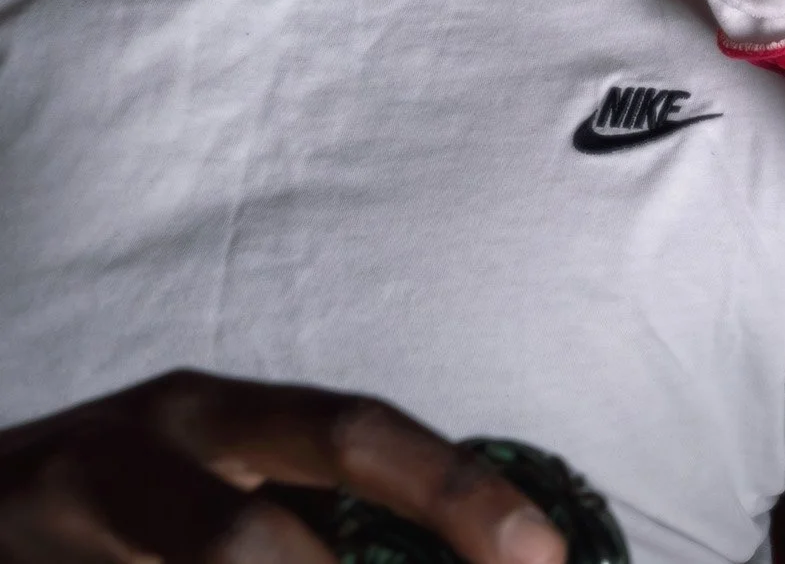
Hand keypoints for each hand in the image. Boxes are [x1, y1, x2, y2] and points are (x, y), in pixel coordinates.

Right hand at [0, 372, 562, 563]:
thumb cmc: (118, 500)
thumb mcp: (212, 469)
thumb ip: (317, 503)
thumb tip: (480, 553)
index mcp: (212, 412)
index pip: (357, 433)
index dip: (456, 493)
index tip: (543, 554)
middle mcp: (137, 460)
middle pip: (246, 540)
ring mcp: (64, 536)